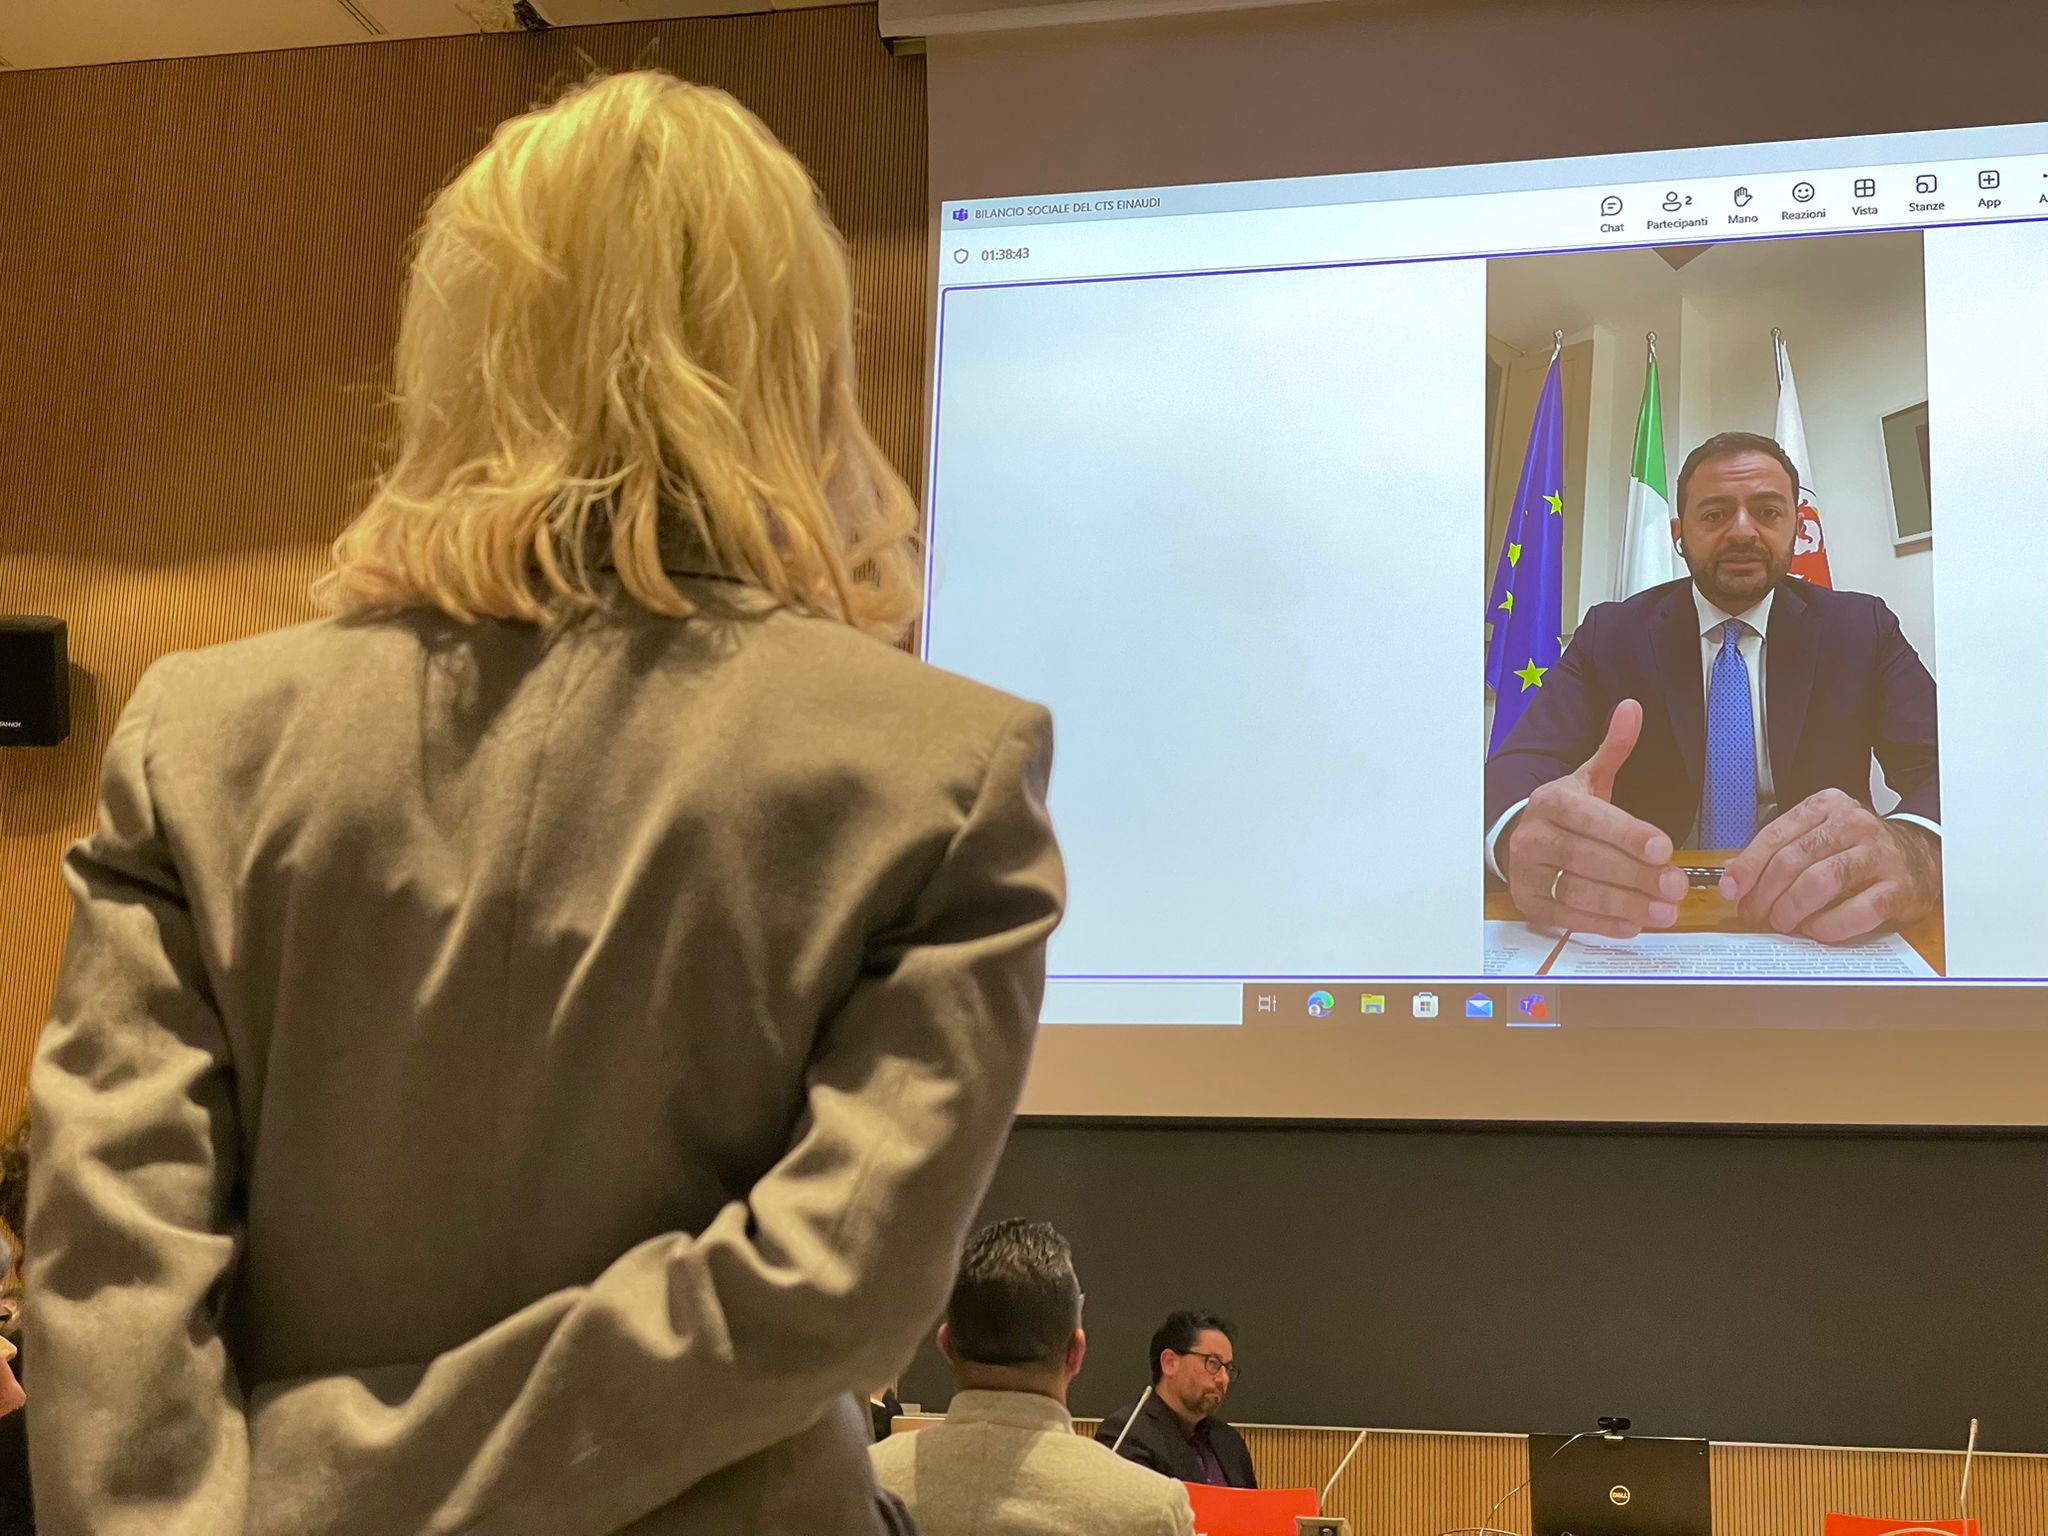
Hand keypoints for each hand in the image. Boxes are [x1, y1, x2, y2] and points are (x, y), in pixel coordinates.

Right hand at [1504, 699, 1686, 938]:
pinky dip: (1602, 924)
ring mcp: (1528, 873)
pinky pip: (1567, 917)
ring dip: (1625, 904)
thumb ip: (1613, 748)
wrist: (1520, 840)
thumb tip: (1632, 709)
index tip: (1664, 849)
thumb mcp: (1588, 778)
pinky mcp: (1530, 903)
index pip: (1589, 818)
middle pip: (1586, 858)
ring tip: (1665, 910)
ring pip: (1578, 890)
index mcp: (1551, 801)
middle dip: (1635, 875)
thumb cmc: (1566, 813)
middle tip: (1676, 886)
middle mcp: (1533, 837)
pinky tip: (1634, 925)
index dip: (1627, 834)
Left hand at [1719, 788, 1940, 941]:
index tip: (1731, 891)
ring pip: (1822, 881)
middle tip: (1754, 915)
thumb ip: (1777, 851)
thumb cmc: (1859, 849)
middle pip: (1794, 859)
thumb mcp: (1817, 837)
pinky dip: (1829, 925)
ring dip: (1792, 908)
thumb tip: (1732, 876)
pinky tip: (1816, 929)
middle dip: (1765, 893)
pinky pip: (1858, 910)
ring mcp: (1879, 854)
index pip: (1776, 835)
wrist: (1922, 856)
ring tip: (1782, 923)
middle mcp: (1854, 824)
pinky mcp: (1900, 887)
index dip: (1748, 867)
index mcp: (1826, 806)